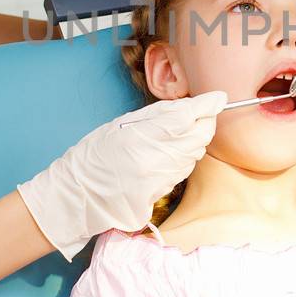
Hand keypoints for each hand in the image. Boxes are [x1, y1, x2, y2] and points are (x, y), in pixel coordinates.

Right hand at [19, 91, 227, 258]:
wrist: (77, 192)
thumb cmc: (96, 153)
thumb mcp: (123, 124)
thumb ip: (159, 115)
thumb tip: (192, 106)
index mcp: (142, 136)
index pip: (187, 117)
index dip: (208, 105)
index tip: (218, 98)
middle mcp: (154, 160)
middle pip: (199, 138)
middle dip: (203, 124)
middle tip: (196, 117)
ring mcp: (158, 182)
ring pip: (193, 156)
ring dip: (190, 145)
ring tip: (168, 141)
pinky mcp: (158, 198)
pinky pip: (180, 174)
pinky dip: (178, 163)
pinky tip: (160, 160)